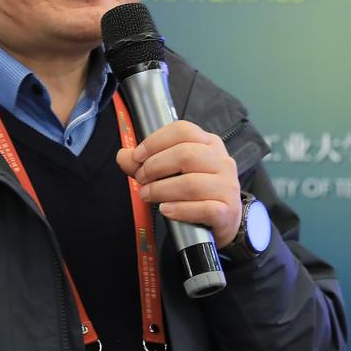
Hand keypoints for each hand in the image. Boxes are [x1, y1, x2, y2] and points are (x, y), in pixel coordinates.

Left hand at [116, 120, 241, 247]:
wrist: (225, 220)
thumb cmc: (197, 192)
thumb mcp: (172, 173)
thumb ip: (146, 163)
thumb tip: (123, 156)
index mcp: (209, 143)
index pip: (183, 130)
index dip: (155, 141)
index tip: (137, 157)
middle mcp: (222, 161)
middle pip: (186, 154)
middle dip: (155, 167)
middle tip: (141, 180)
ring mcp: (227, 186)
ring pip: (191, 183)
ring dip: (162, 190)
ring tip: (148, 196)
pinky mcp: (227, 211)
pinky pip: (202, 208)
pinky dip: (179, 209)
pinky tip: (166, 210)